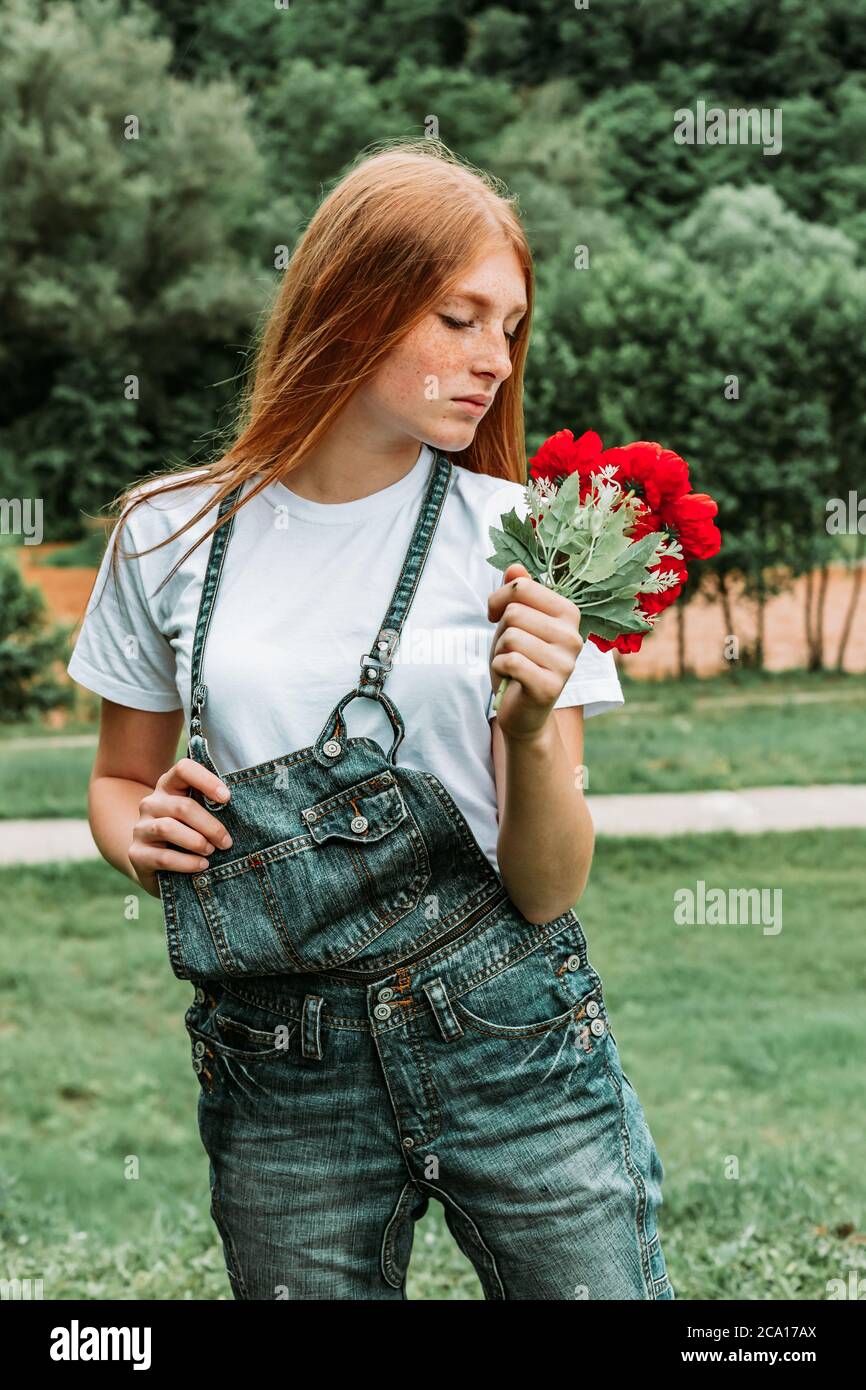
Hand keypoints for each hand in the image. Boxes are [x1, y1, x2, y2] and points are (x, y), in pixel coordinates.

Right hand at [129, 757, 232, 897]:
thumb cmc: (189, 834)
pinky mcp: (137, 854)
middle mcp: (151, 803)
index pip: (183, 769)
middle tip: (227, 842)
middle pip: (182, 806)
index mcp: (168, 787)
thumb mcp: (200, 817)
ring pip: (168, 829)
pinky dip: (187, 863)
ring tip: (211, 852)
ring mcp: (141, 828)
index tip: (227, 798)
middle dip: (210, 825)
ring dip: (197, 842)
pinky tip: (202, 866)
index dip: (206, 780)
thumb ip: (213, 808)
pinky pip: (163, 857)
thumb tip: (246, 808)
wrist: (156, 864)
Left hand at [487, 562, 583, 740]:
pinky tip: (510, 678)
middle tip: (510, 651)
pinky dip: (499, 668)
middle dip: (500, 632)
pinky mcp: (550, 686)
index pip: (522, 587)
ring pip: (510, 637)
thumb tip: (514, 567)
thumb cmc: (519, 661)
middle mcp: (573, 636)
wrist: (523, 712)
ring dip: (499, 652)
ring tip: (512, 665)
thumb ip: (517, 594)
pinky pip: (509, 661)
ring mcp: (565, 663)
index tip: (497, 617)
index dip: (498, 600)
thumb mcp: (514, 623)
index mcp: (569, 614)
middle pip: (514, 612)